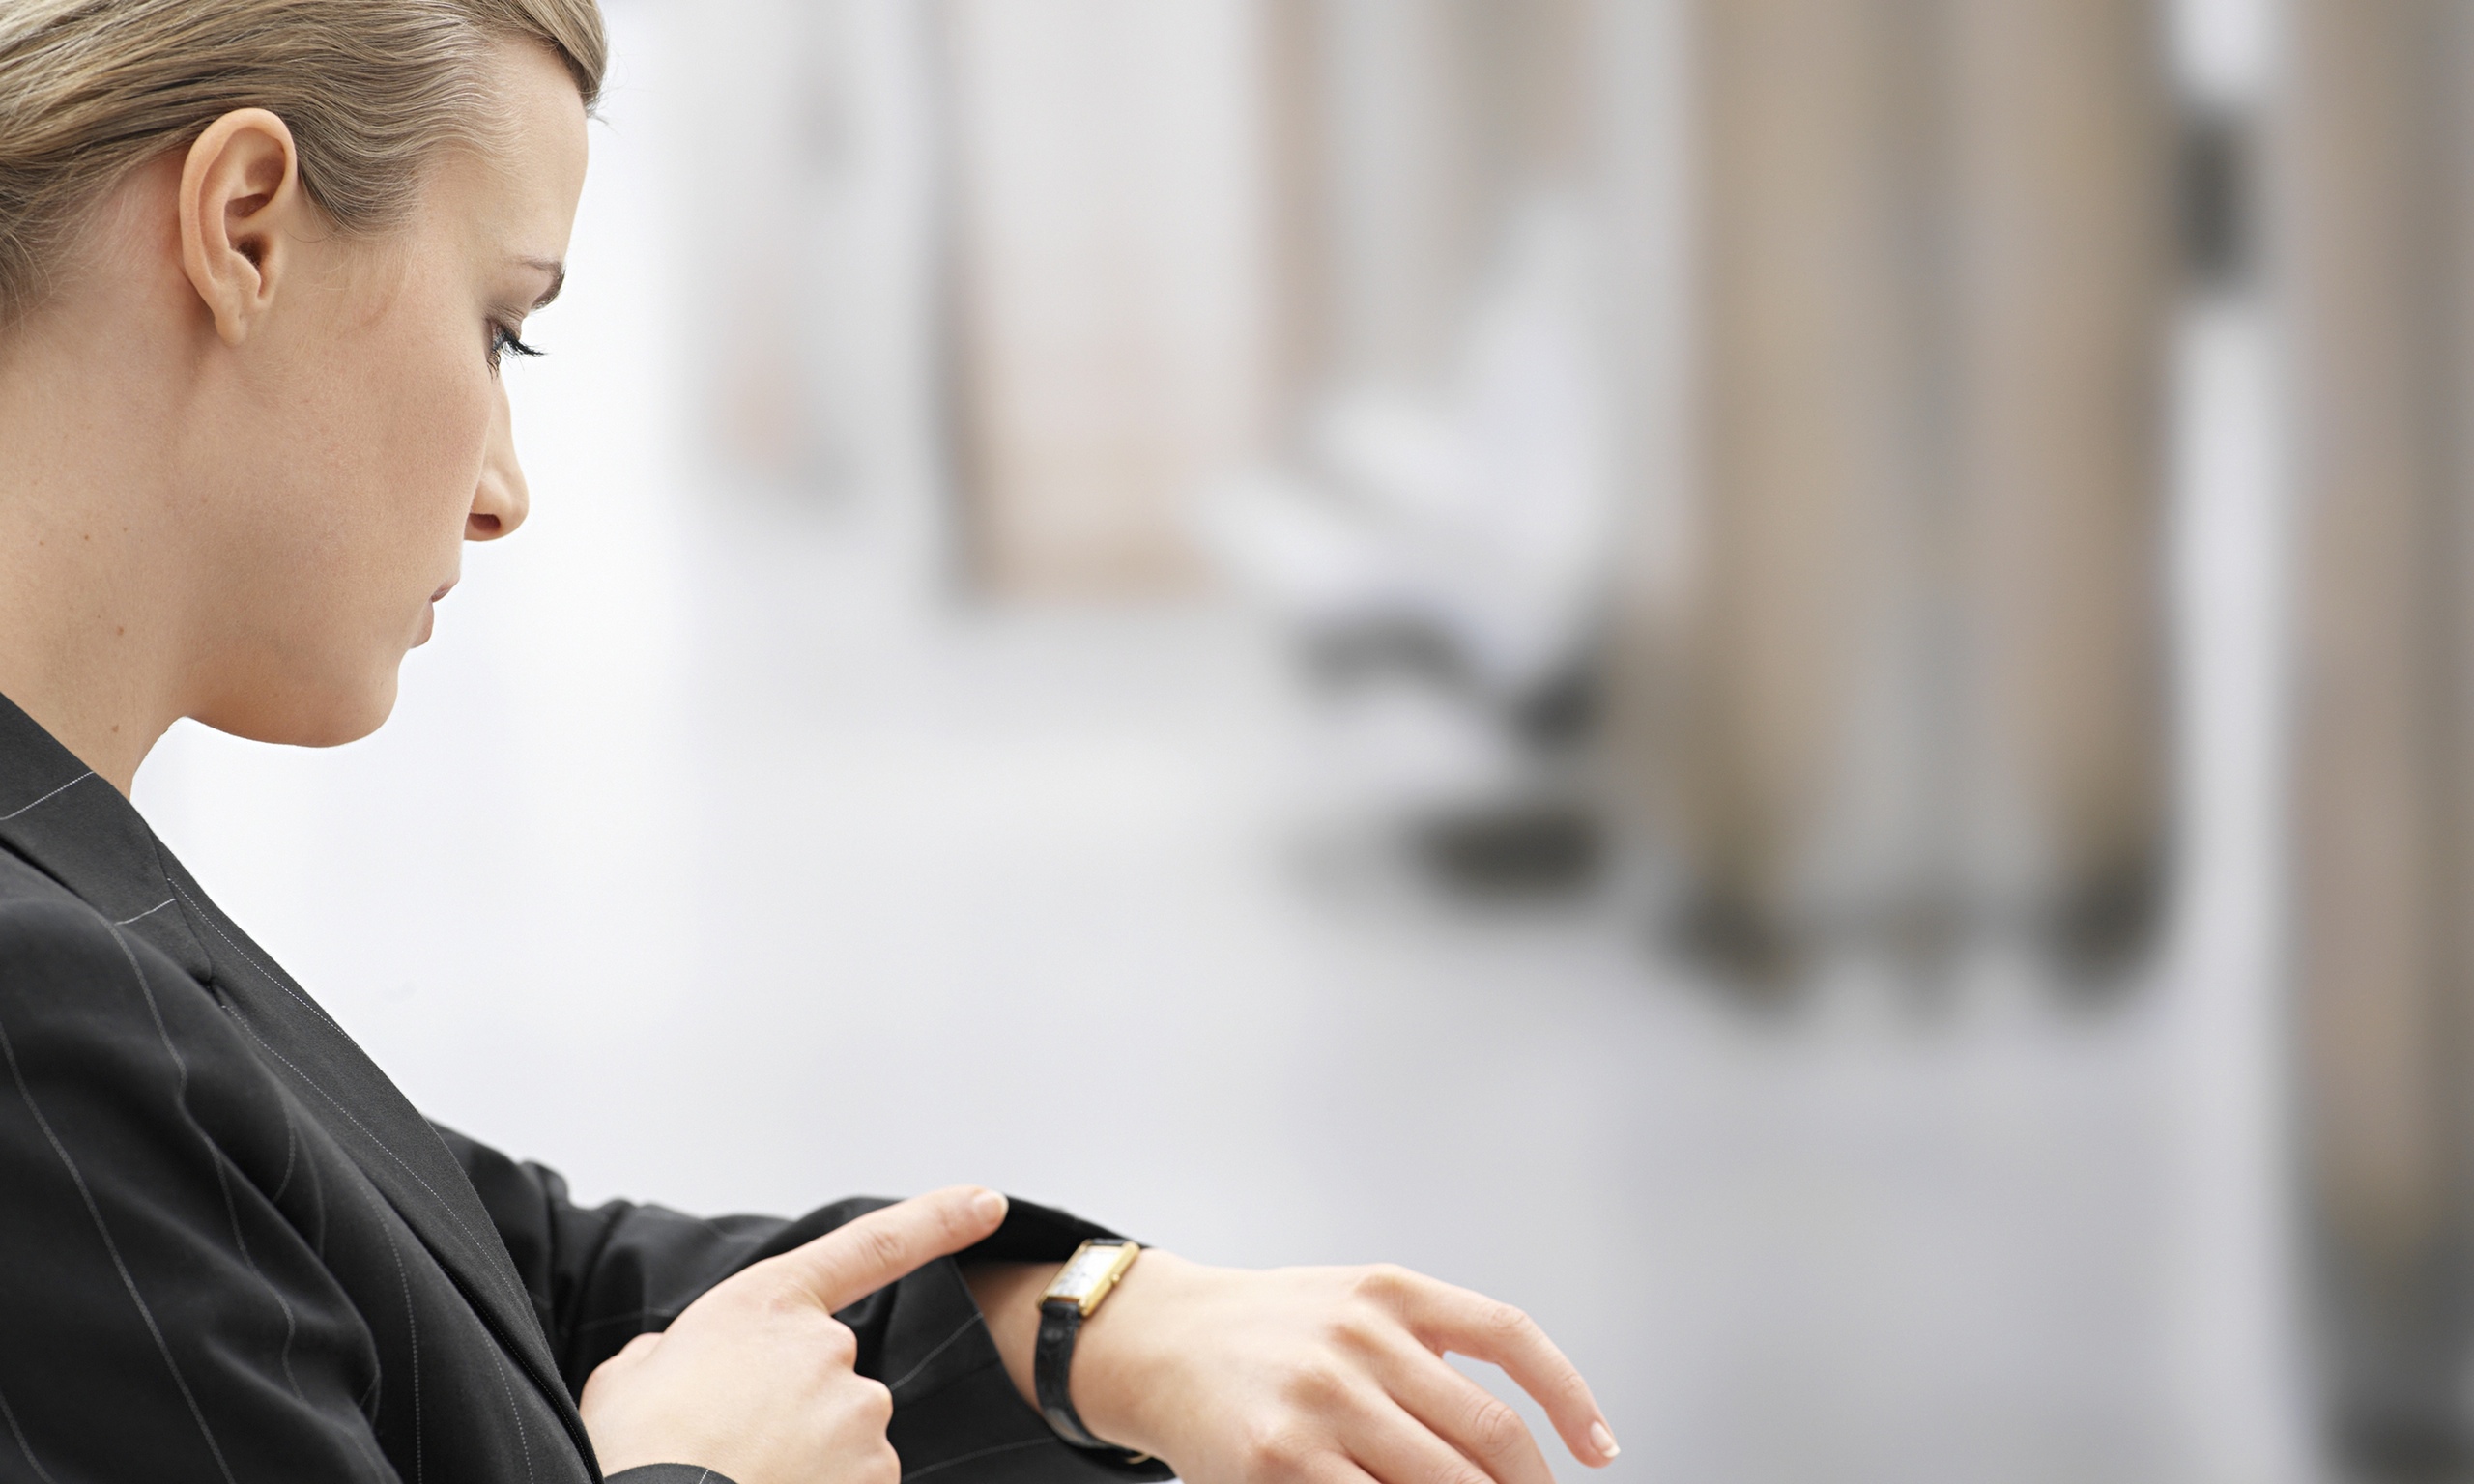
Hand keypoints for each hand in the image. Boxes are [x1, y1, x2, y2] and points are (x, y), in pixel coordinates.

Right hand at [581, 1185, 1008, 1483]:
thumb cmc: (636, 1453)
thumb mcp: (632, 1375)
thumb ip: (677, 1350)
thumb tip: (683, 1364)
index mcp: (768, 1306)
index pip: (872, 1245)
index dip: (938, 1219)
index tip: (987, 1201)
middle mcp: (828, 1349)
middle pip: (834, 1376)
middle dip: (795, 1410)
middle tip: (733, 1446)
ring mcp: (860, 1414)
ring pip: (847, 1438)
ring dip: (808, 1460)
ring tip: (744, 1476)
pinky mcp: (877, 1473)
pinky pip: (859, 1482)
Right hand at [1034, 1255, 1616, 1483]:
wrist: (1163, 1343)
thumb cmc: (1273, 1336)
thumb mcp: (1355, 1307)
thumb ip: (1430, 1354)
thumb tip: (1520, 1448)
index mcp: (1391, 1291)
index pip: (1509, 1336)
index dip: (1569, 1397)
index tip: (1600, 1452)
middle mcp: (1361, 1339)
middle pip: (1488, 1436)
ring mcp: (1322, 1404)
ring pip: (1443, 1483)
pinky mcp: (1283, 1464)